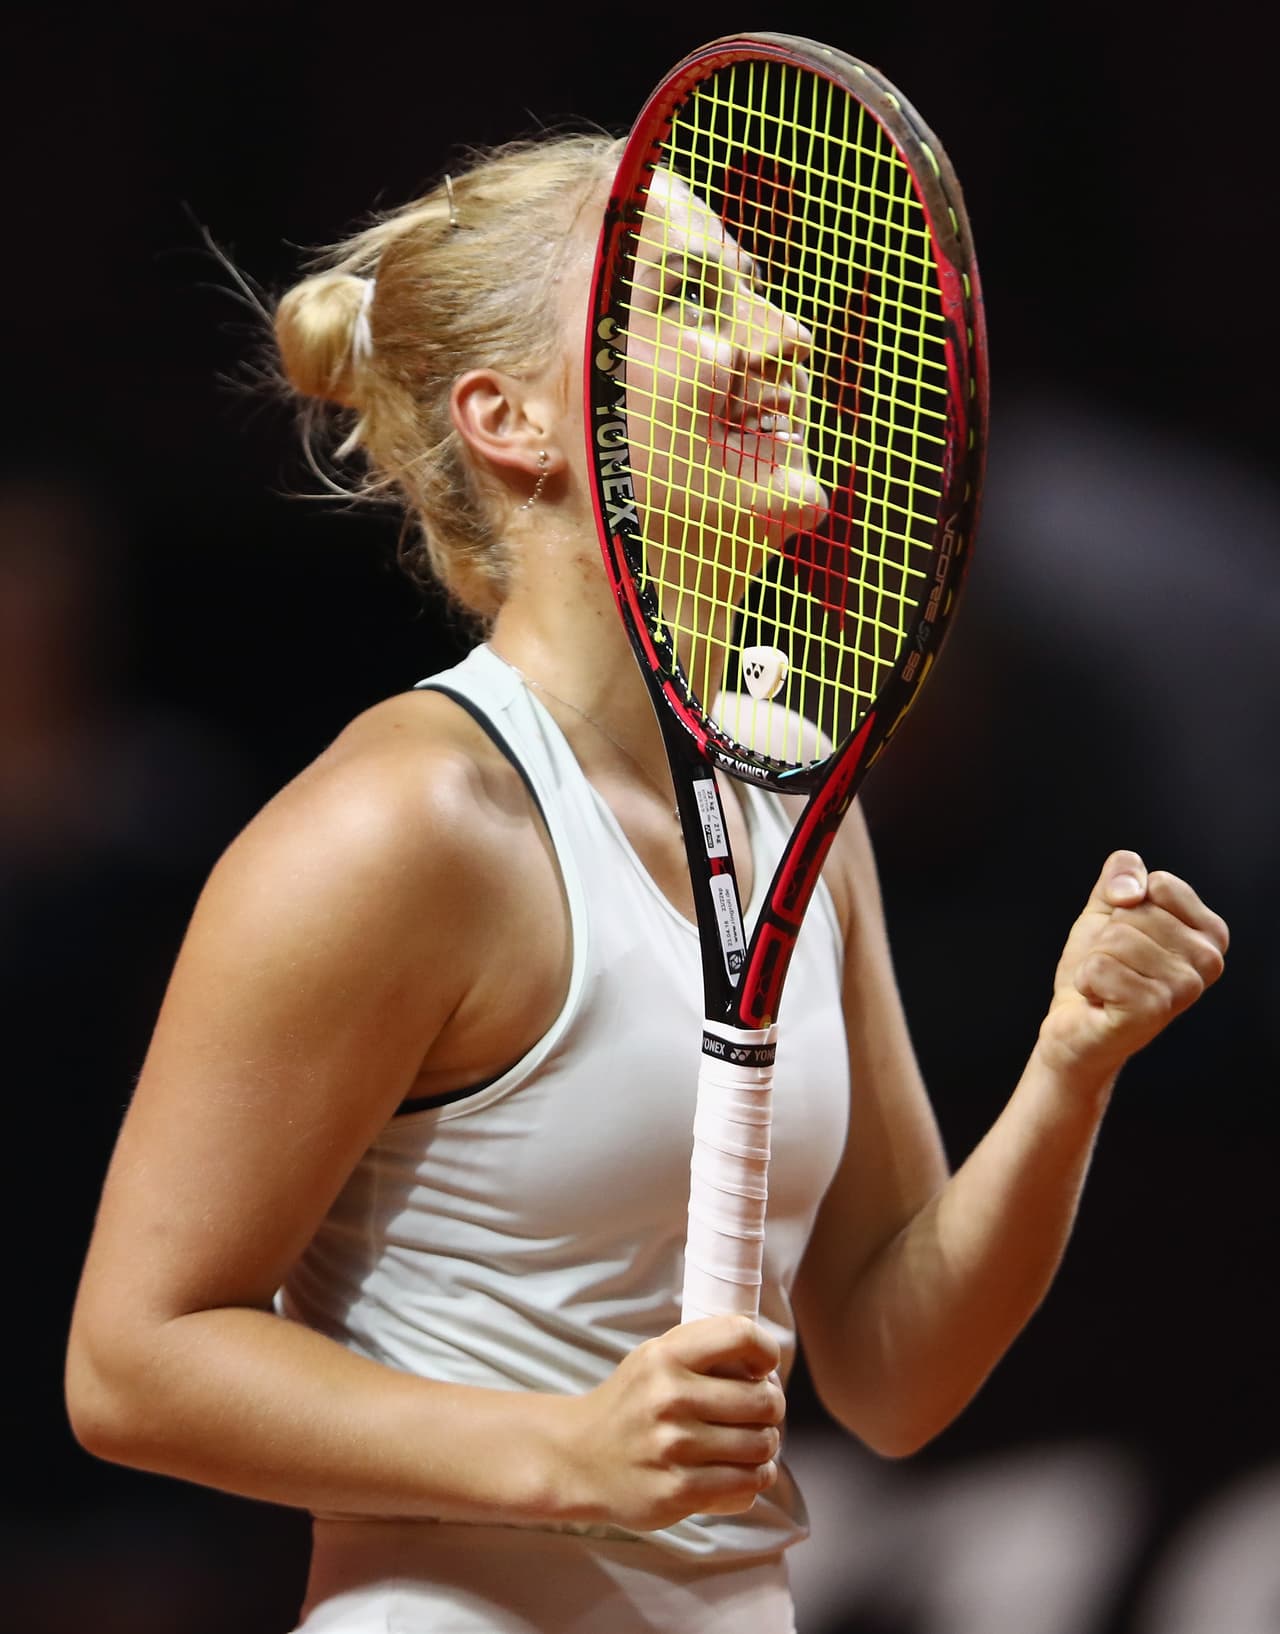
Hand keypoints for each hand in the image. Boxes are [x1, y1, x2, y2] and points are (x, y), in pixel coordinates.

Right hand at [553, 1316, 784, 1531]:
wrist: (578, 1458)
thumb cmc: (630, 1404)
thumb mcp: (654, 1358)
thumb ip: (703, 1351)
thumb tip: (766, 1364)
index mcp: (665, 1356)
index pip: (740, 1335)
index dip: (766, 1350)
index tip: (763, 1368)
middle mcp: (670, 1398)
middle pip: (763, 1399)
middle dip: (772, 1407)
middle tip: (761, 1412)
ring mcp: (674, 1448)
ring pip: (761, 1446)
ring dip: (766, 1446)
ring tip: (752, 1443)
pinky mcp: (678, 1492)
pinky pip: (747, 1485)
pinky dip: (756, 1478)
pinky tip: (744, 1471)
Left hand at [1037, 850, 1227, 1088]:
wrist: (1076, 1023)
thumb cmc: (1101, 966)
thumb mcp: (1108, 907)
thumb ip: (1123, 873)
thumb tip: (1132, 890)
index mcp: (1210, 932)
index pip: (1159, 883)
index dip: (1126, 906)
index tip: (1128, 937)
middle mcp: (1209, 960)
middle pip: (1135, 912)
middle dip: (1107, 937)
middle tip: (1116, 967)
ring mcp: (1185, 987)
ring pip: (1117, 938)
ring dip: (1096, 960)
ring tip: (1109, 984)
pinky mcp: (1154, 1009)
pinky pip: (1100, 966)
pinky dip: (1087, 980)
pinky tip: (1100, 1000)